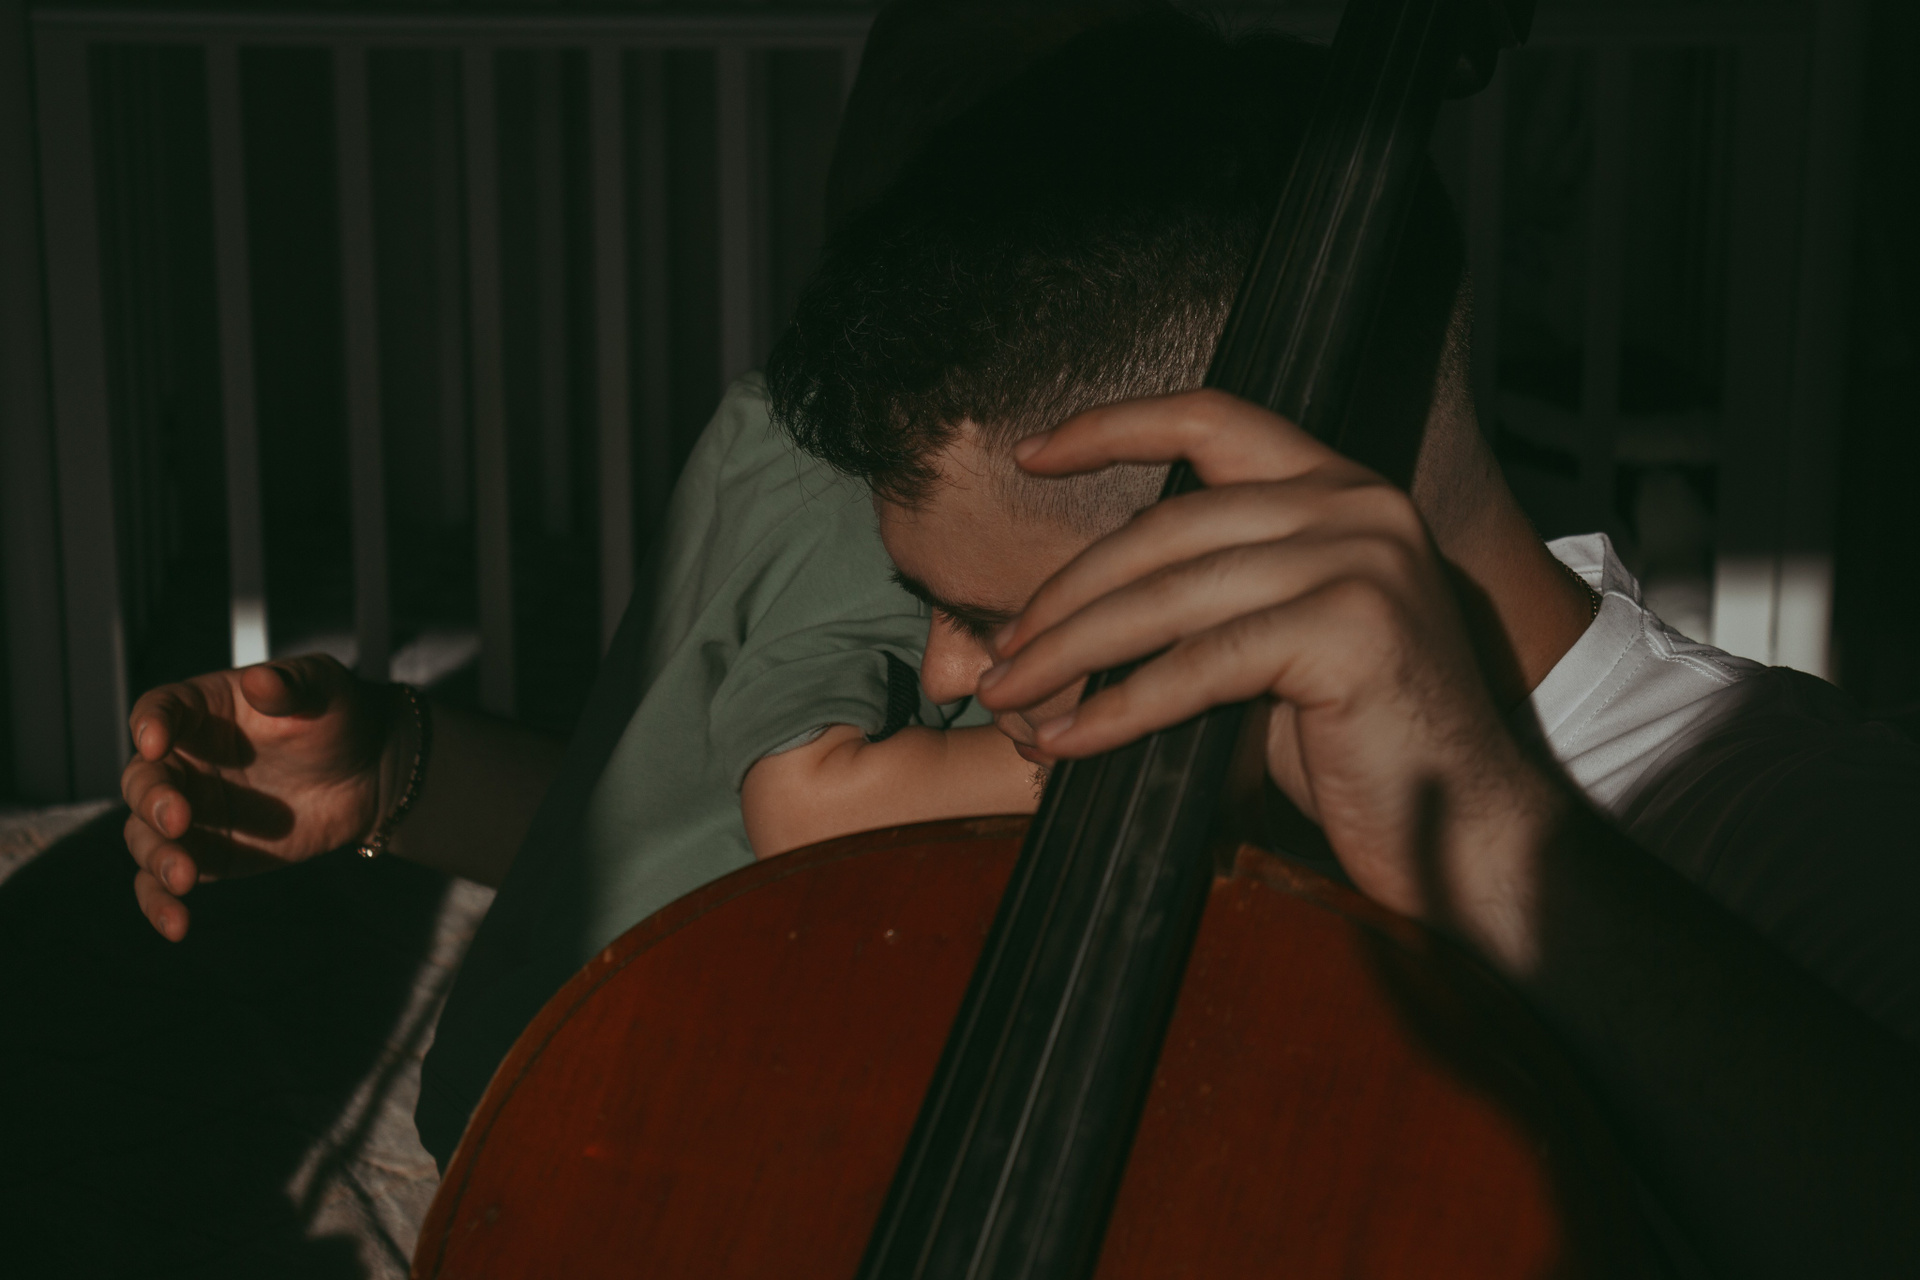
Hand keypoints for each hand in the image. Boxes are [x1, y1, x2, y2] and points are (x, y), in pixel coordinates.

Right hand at [119, 655, 406, 940]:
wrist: (370, 771)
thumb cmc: (338, 716)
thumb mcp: (323, 687)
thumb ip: (290, 685)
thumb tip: (261, 680)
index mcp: (200, 711)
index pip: (157, 710)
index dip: (150, 724)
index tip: (156, 741)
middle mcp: (183, 761)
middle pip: (142, 780)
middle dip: (153, 801)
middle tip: (180, 818)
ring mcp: (191, 811)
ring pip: (146, 836)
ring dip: (156, 857)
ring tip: (184, 877)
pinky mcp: (208, 855)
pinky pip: (166, 882)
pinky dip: (161, 904)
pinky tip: (176, 926)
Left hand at [976, 390, 1558, 956]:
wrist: (1470, 833)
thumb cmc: (1358, 748)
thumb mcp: (1269, 646)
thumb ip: (1195, 605)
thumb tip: (1052, 626)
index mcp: (1340, 489)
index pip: (1214, 418)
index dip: (1113, 426)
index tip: (1031, 452)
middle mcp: (1357, 505)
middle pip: (1167, 527)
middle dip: (1067, 593)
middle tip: (1002, 652)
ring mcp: (1361, 558)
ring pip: (1169, 597)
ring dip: (1071, 652)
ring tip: (1011, 693)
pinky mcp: (1350, 627)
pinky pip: (1197, 665)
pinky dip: (1119, 707)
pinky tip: (1069, 740)